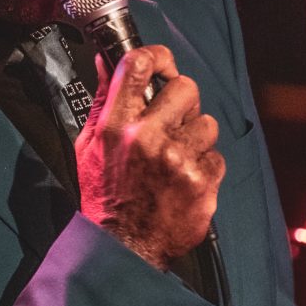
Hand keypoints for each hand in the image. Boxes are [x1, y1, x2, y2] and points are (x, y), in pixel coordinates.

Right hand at [75, 45, 223, 270]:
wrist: (122, 249)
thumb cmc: (104, 194)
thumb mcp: (89, 145)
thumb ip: (103, 99)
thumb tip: (105, 60)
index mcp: (115, 125)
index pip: (138, 64)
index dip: (157, 55)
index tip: (162, 64)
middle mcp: (147, 138)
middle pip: (186, 87)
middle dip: (182, 101)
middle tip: (171, 120)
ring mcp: (178, 160)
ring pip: (207, 123)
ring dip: (195, 137)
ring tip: (176, 157)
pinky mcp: (202, 183)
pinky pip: (217, 156)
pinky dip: (204, 166)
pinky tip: (184, 180)